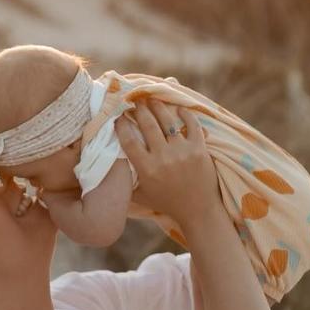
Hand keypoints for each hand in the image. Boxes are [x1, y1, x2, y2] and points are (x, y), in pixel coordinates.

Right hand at [115, 99, 218, 226]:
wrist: (198, 210)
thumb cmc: (167, 203)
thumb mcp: (140, 195)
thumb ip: (126, 181)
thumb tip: (110, 166)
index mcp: (147, 169)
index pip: (129, 140)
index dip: (121, 125)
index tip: (118, 116)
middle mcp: (163, 158)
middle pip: (147, 124)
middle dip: (139, 109)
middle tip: (134, 100)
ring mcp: (182, 151)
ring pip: (167, 120)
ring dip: (158, 106)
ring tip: (151, 99)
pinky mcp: (199, 149)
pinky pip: (192, 124)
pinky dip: (185, 114)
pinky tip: (178, 109)